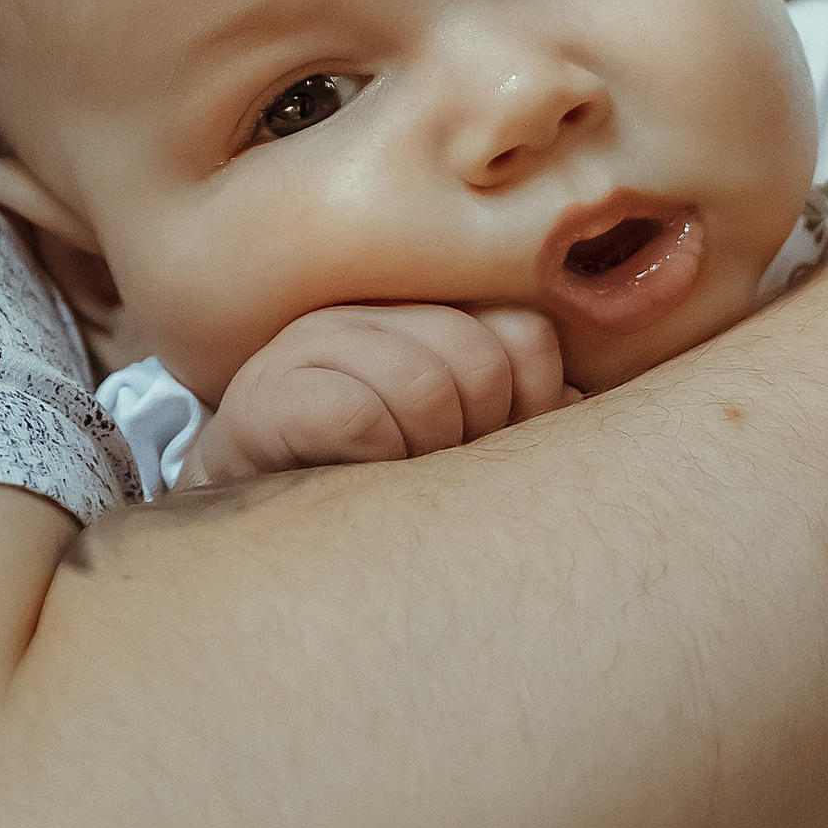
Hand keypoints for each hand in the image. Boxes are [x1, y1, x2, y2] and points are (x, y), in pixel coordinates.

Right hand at [185, 302, 571, 483]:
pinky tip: (353, 475)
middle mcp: (373, 310)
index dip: (530, 403)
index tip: (493, 445)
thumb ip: (519, 412)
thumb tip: (579, 406)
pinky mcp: (267, 393)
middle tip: (438, 471)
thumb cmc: (372, 477)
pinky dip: (371, 459)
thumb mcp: (458, 437)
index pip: (524, 334)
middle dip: (474, 436)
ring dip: (421, 453)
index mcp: (429, 313)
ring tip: (394, 478)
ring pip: (422, 386)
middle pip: (481, 361)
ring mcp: (315, 341)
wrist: (249, 517)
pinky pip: (357, 416)